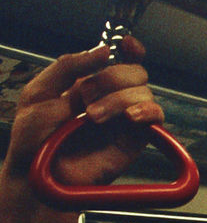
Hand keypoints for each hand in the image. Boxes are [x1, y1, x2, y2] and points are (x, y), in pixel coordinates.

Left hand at [1, 38, 162, 189]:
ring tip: (93, 118)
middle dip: (112, 78)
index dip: (128, 49)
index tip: (126, 44)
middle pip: (135, 71)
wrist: (39, 178)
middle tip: (87, 97)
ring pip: (144, 92)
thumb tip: (102, 50)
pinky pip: (156, 117)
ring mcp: (125, 119)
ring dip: (118, 100)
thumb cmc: (33, 142)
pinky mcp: (136, 139)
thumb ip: (67, 66)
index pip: (119, 60)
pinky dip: (146, 111)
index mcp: (89, 85)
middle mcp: (111, 99)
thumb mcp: (38, 93)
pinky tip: (128, 117)